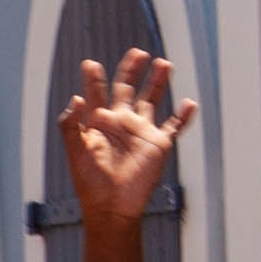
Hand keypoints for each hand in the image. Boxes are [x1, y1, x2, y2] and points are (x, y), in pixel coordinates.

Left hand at [54, 51, 196, 230]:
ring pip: (152, 100)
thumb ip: (71, 126)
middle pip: (127, 89)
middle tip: (137, 53)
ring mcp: (141, 132)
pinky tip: (189, 103)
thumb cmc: (91, 184)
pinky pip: (174, 126)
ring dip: (158, 82)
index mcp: (99, 124)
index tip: (89, 64)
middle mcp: (120, 124)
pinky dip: (183, 116)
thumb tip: (76, 99)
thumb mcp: (76, 153)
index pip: (97, 94)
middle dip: (131, 70)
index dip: (93, 79)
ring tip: (163, 63)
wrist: (112, 208)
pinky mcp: (158, 144)